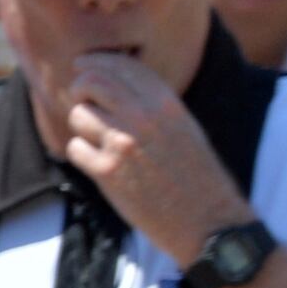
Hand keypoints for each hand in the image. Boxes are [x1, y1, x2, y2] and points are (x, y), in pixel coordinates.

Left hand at [61, 54, 253, 264]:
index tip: (85, 68)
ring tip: (100, 141)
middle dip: (81, 89)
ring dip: (83, 126)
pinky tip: (102, 165)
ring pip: (79, 114)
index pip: (120, 65)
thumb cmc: (200, 179)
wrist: (210, 224)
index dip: (97, 62)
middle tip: (84, 102)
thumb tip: (115, 84)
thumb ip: (154, 104)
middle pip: (91, 82)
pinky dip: (84, 155)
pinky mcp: (108, 172)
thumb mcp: (187, 129)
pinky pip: (76, 148)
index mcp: (167, 104)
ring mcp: (123, 144)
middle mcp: (144, 118)